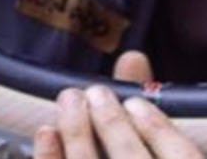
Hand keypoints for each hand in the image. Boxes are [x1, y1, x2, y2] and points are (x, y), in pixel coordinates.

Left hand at [32, 52, 204, 158]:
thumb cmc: (140, 157)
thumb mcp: (159, 150)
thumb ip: (151, 118)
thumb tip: (132, 57)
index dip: (160, 130)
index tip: (137, 103)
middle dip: (113, 126)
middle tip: (96, 94)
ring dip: (78, 135)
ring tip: (70, 102)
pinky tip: (46, 133)